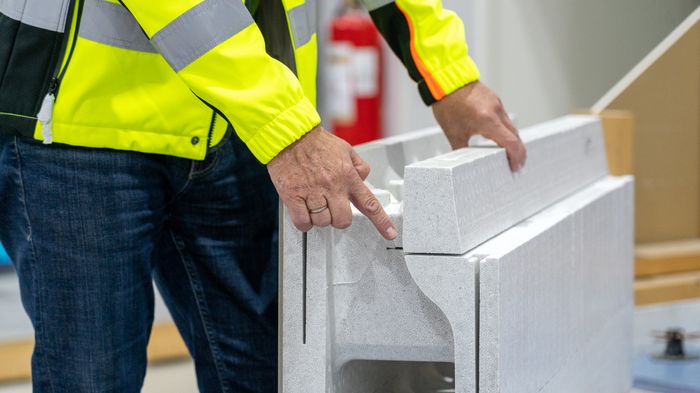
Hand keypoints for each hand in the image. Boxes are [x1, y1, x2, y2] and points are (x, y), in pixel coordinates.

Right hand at [268, 127, 397, 239]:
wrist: (290, 135)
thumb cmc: (315, 142)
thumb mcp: (345, 149)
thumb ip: (358, 166)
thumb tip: (363, 180)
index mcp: (347, 176)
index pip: (369, 203)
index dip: (381, 221)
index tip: (390, 233)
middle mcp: (332, 186)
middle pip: (343, 220)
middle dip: (338, 219)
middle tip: (332, 208)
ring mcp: (313, 191)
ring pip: (322, 222)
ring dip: (319, 218)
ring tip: (314, 203)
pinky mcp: (293, 195)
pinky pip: (303, 222)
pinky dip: (304, 222)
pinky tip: (303, 211)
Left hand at [432, 81, 526, 171]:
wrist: (447, 81)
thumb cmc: (449, 104)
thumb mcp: (453, 133)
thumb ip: (461, 150)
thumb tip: (462, 163)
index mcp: (488, 121)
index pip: (510, 143)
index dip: (516, 157)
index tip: (515, 168)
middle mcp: (496, 112)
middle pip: (515, 136)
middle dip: (518, 152)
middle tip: (516, 166)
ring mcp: (497, 105)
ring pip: (511, 127)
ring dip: (513, 141)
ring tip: (509, 154)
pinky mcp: (495, 100)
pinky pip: (504, 118)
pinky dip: (505, 130)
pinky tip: (500, 137)